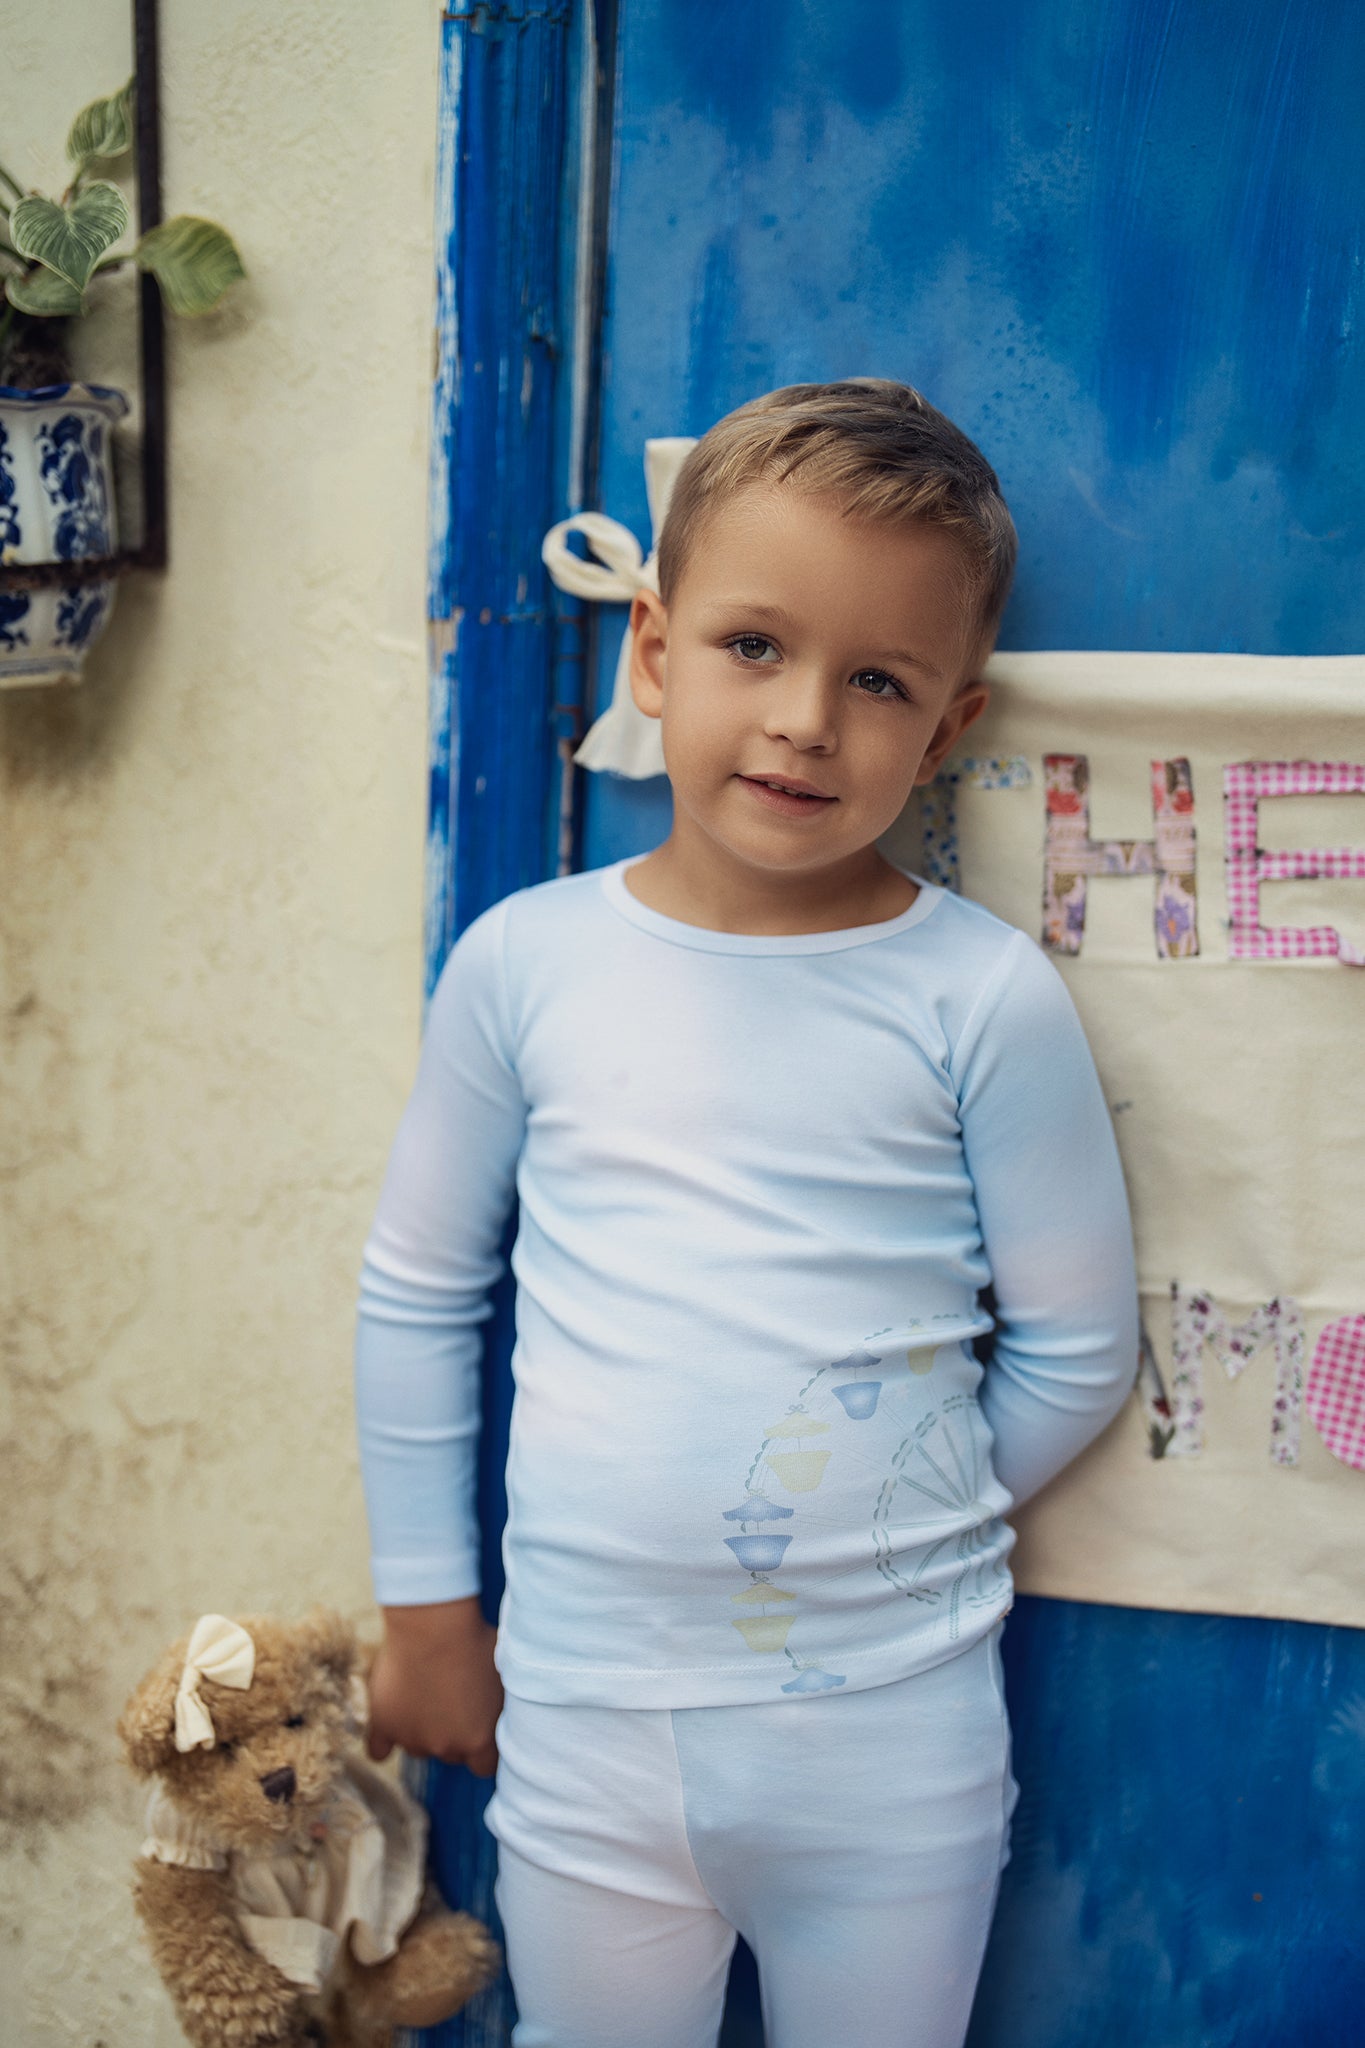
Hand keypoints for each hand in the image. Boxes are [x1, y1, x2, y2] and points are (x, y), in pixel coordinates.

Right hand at [366, 1597, 502, 1776]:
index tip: (480, 1725)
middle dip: (452, 1733)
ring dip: (422, 1728)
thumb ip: (499, 1706)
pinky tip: (391, 1727)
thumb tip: (502, 1711)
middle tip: (452, 1699)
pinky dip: (384, 1741)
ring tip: (425, 1692)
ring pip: (418, 1747)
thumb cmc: (474, 1643)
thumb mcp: (502, 1676)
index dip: (482, 1745)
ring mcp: (412, 1739)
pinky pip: (378, 1749)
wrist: (433, 1626)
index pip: (484, 1765)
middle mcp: (446, 1747)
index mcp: (480, 1740)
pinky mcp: (384, 1725)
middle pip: (450, 1754)